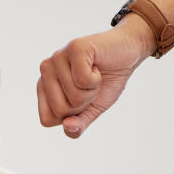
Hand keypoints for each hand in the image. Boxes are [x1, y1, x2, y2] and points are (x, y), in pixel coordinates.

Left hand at [36, 15, 154, 137]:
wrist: (129, 53)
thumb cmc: (107, 81)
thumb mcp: (92, 110)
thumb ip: (78, 125)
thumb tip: (67, 126)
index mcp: (44, 87)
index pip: (47, 120)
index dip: (70, 116)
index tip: (80, 99)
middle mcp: (45, 71)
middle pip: (60, 111)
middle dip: (83, 104)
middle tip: (90, 85)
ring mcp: (57, 57)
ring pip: (73, 97)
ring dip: (92, 90)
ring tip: (94, 74)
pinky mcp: (74, 48)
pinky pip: (83, 81)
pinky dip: (96, 80)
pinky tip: (97, 66)